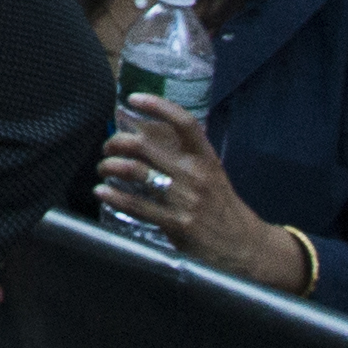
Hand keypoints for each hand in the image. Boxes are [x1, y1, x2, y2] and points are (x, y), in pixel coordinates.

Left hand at [94, 96, 294, 288]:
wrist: (245, 248)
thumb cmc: (222, 208)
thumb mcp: (212, 175)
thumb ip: (186, 157)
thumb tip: (149, 135)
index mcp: (206, 158)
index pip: (184, 123)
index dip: (157, 106)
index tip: (132, 98)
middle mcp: (195, 174)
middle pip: (144, 145)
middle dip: (116, 142)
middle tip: (107, 148)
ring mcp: (185, 199)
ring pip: (134, 171)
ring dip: (110, 166)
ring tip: (103, 168)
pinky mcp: (176, 224)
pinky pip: (136, 205)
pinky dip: (113, 196)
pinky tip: (101, 191)